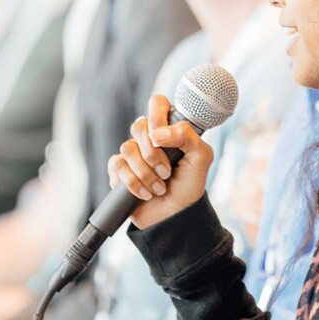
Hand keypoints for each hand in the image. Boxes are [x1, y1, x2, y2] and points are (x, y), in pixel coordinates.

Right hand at [109, 94, 213, 228]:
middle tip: (167, 172)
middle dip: (153, 154)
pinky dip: (133, 182)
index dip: (157, 116)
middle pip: (138, 126)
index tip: (163, 138)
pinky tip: (145, 193)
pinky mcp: (119, 171)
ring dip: (145, 172)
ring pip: (127, 148)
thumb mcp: (201, 158)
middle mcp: (149, 138)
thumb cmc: (189, 184)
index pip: (157, 103)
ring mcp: (132, 154)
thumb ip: (188, 136)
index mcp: (169, 128)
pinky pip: (117, 166)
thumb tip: (158, 133)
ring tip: (159, 187)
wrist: (175, 215)